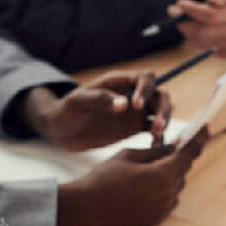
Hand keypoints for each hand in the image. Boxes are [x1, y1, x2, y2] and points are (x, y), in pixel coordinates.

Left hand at [22, 75, 171, 150]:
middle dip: (162, 108)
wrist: (61, 131)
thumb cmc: (66, 110)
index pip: (144, 78)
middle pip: (158, 95)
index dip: (145, 89)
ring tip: (156, 136)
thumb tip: (125, 104)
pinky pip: (153, 130)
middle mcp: (131, 94)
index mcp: (118, 82)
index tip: (136, 106)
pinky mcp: (134, 128)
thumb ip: (100, 99)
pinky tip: (154, 147)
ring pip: (159, 111)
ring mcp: (134, 112)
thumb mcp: (77, 102)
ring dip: (163, 121)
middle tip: (156, 125)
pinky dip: (158, 136)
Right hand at [56, 127, 208, 225]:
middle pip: (182, 170)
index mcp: (162, 175)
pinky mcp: (156, 219)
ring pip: (175, 185)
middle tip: (167, 147)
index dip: (198, 139)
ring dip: (168, 175)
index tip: (206, 128)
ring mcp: (163, 209)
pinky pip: (167, 199)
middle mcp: (167, 194)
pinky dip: (162, 190)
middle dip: (176, 158)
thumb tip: (176, 146)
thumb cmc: (104, 177)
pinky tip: (142, 186)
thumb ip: (157, 150)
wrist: (86, 207)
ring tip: (144, 170)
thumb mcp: (130, 155)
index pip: (188, 153)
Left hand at [172, 0, 225, 57]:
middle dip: (185, 22)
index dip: (193, 10)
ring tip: (184, 18)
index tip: (180, 3)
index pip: (211, 16)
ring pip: (201, 42)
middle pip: (204, 33)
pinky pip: (205, 50)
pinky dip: (195, 40)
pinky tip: (195, 29)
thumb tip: (214, 1)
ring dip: (187, 30)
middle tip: (173, 11)